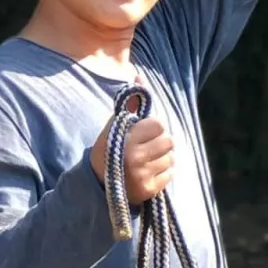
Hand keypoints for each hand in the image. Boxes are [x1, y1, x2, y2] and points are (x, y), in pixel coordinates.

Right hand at [90, 76, 174, 204]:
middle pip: (168, 141)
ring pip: (170, 158)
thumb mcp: (114, 127)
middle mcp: (134, 158)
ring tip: (146, 161)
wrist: (97, 186)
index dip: (152, 127)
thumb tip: (139, 76)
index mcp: (125, 139)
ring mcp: (142, 176)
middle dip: (160, 142)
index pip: (158, 124)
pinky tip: (148, 172)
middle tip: (147, 147)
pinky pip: (169, 174)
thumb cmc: (108, 150)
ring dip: (162, 158)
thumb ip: (129, 105)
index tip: (143, 132)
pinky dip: (162, 172)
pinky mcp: (150, 190)